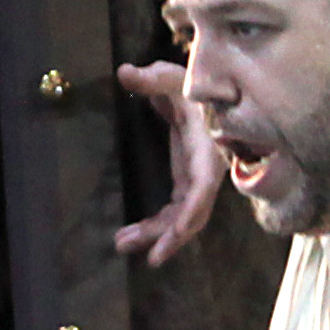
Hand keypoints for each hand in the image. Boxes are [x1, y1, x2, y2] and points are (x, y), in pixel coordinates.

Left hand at [113, 60, 220, 266]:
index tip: (176, 233)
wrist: (204, 91)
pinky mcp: (186, 182)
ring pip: (182, 217)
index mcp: (208, 148)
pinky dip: (156, 226)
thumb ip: (152, 78)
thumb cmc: (192, 84)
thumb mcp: (173, 77)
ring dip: (157, 235)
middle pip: (194, 212)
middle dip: (172, 236)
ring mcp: (196, 179)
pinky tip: (131, 236)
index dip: (193, 211)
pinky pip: (173, 212)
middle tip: (148, 257)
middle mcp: (207, 170)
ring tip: (122, 244)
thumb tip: (124, 72)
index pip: (205, 186)